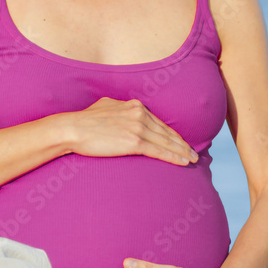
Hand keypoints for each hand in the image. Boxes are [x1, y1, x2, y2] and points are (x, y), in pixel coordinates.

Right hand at [63, 97, 198, 165]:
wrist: (73, 128)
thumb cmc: (85, 121)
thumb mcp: (107, 106)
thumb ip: (121, 109)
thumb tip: (125, 111)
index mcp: (135, 106)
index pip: (160, 123)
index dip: (173, 134)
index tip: (182, 142)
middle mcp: (140, 114)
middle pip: (167, 132)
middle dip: (182, 144)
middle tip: (194, 153)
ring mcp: (138, 127)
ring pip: (166, 142)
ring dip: (182, 152)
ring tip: (193, 160)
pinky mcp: (133, 141)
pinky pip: (159, 151)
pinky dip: (173, 157)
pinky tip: (183, 162)